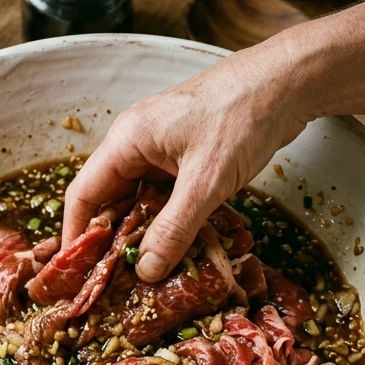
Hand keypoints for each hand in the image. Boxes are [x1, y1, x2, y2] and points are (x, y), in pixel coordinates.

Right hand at [63, 39, 310, 282]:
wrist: (288, 82)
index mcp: (127, 141)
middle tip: (112, 283)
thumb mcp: (206, 182)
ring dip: (143, 232)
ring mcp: (164, 149)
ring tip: (143, 274)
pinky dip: (168, 220)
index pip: (84, 194)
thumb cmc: (242, 117)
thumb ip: (174, 229)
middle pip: (110, 199)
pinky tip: (177, 246)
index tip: (76, 273)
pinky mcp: (189, 156)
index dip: (76, 236)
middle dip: (110, 240)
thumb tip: (145, 270)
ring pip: (141, 199)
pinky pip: (167, 195)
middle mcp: (138, 144)